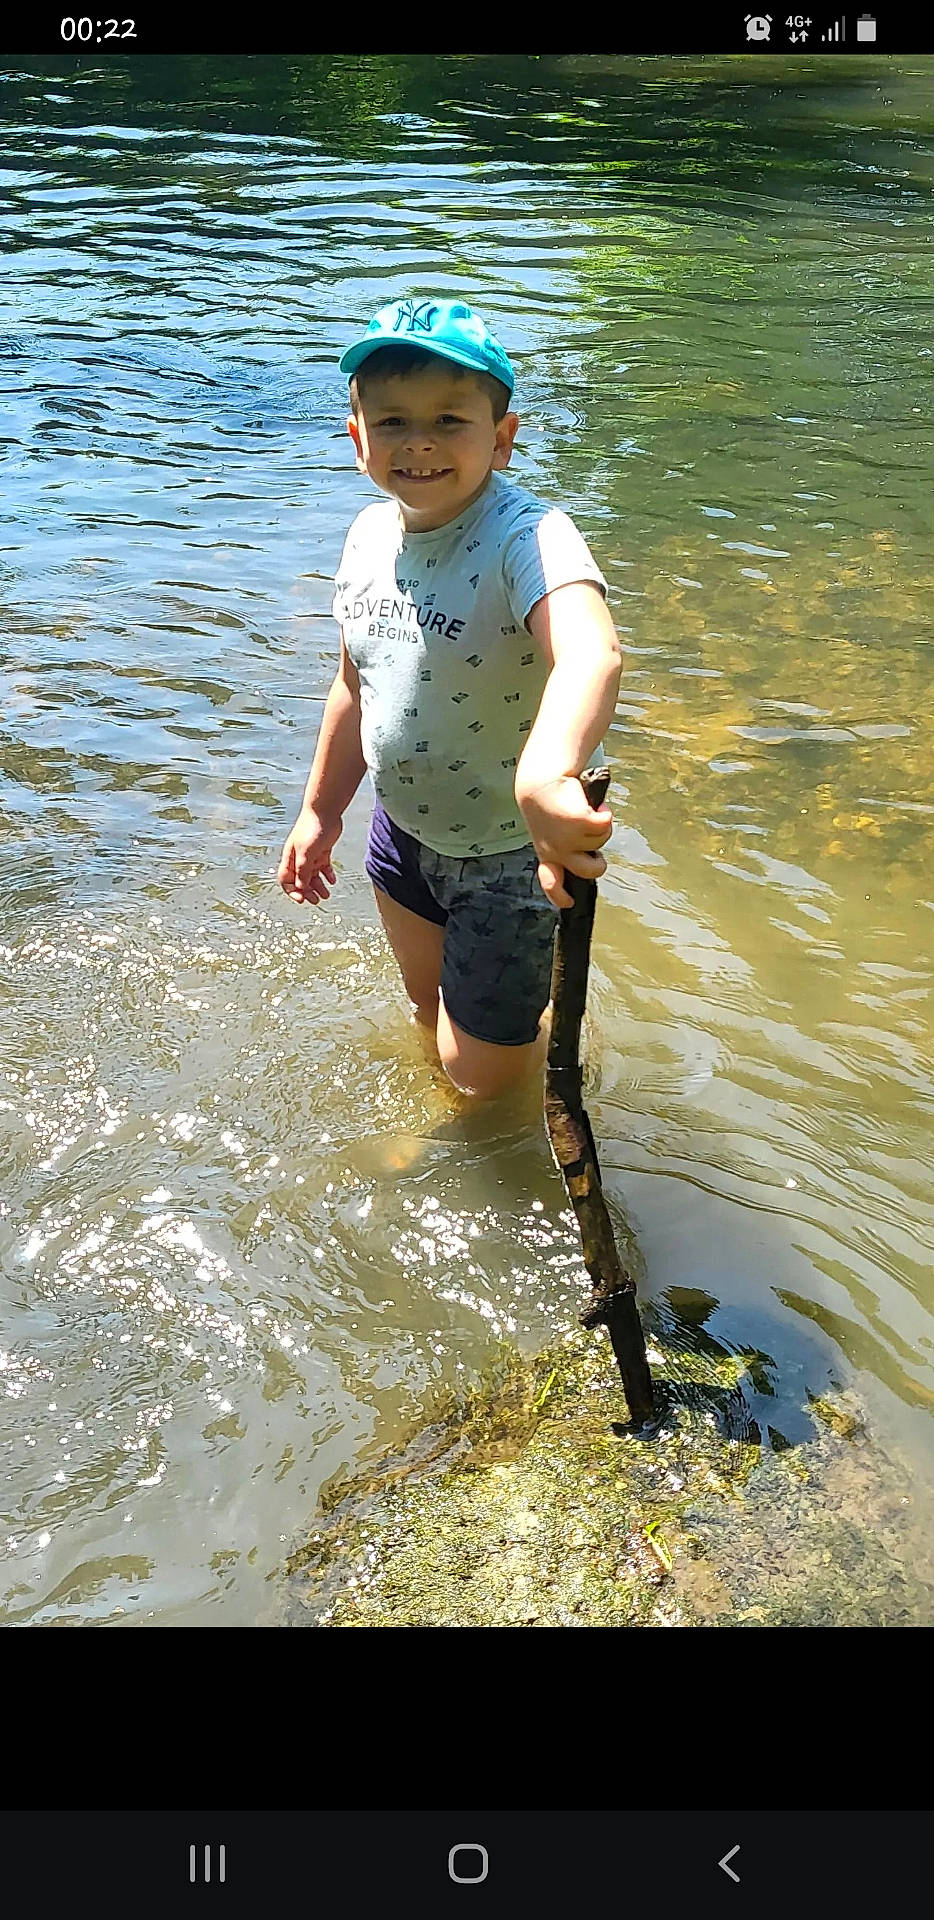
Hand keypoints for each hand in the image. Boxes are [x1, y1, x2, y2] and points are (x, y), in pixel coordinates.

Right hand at [277, 806, 341, 905]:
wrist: (325, 810)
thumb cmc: (312, 828)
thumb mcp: (306, 853)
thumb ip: (303, 871)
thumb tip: (301, 887)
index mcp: (290, 858)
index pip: (286, 880)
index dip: (292, 891)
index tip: (303, 899)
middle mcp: (299, 858)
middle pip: (300, 880)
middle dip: (307, 891)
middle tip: (316, 901)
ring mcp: (311, 854)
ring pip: (312, 875)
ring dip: (318, 886)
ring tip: (326, 895)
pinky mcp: (322, 850)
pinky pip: (323, 867)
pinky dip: (327, 875)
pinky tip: (332, 881)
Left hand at [516, 774, 612, 910]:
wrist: (540, 782)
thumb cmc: (548, 804)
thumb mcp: (550, 831)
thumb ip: (564, 846)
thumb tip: (589, 858)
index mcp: (547, 854)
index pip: (552, 883)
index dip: (561, 896)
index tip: (569, 903)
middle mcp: (557, 851)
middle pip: (588, 871)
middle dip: (598, 865)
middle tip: (596, 854)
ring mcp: (568, 839)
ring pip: (601, 841)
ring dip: (599, 825)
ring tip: (586, 811)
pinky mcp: (580, 823)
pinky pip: (605, 825)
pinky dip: (605, 813)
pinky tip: (596, 806)